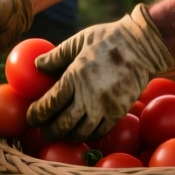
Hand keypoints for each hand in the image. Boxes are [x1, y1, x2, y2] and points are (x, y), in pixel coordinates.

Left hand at [27, 5, 174, 140]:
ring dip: (67, 136)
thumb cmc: (107, 38)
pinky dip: (88, 136)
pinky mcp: (119, 111)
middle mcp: (89, 95)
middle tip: (42, 132)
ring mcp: (105, 106)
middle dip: (49, 131)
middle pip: (63, 123)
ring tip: (59, 135)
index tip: (31, 117)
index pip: (50, 103)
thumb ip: (56, 55)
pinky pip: (100, 132)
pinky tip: (81, 133)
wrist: (143, 45)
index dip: (37, 114)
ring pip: (81, 132)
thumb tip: (37, 65)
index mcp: (75, 76)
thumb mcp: (78, 41)